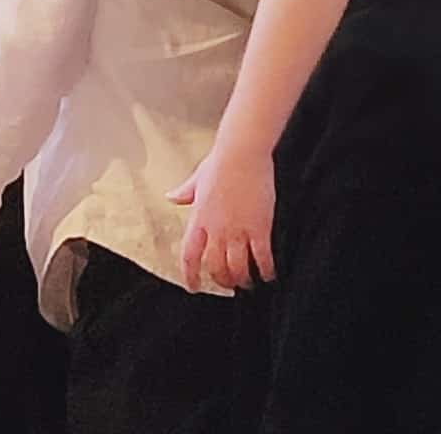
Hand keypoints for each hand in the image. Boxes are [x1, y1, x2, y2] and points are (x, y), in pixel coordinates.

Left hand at [170, 144, 276, 293]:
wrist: (242, 152)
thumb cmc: (220, 162)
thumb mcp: (197, 178)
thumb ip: (185, 192)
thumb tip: (171, 197)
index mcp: (199, 219)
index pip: (189, 256)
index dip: (190, 276)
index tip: (193, 287)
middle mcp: (217, 230)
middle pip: (216, 268)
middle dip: (222, 281)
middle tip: (229, 284)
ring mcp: (238, 230)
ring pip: (238, 268)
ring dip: (243, 280)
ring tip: (248, 282)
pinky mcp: (259, 227)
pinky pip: (262, 257)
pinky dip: (265, 270)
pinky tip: (269, 274)